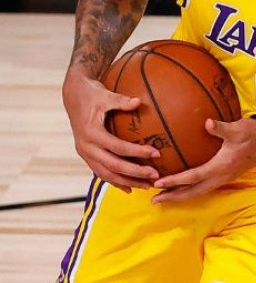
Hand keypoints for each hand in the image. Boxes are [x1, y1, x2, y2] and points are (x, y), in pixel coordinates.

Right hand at [62, 68, 159, 190]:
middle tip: (155, 176)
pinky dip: (115, 181)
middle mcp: (86, 146)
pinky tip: (129, 188)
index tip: (156, 154)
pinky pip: (101, 172)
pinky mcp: (86, 155)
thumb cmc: (92, 94)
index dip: (137, 152)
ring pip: (106, 173)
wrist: (73, 96)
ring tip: (146, 186)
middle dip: (135, 173)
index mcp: (91, 133)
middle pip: (112, 165)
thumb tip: (139, 101)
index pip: (117, 147)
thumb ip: (121, 101)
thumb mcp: (105, 95)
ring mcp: (85, 153)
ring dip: (127, 181)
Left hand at [151, 115, 255, 202]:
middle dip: (174, 197)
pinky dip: (192, 189)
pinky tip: (186, 185)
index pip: (193, 177)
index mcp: (221, 167)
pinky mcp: (228, 174)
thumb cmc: (255, 134)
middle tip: (154, 200)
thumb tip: (207, 122)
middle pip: (193, 192)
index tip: (157, 183)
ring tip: (165, 197)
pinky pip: (206, 186)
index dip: (174, 181)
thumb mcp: (238, 129)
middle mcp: (222, 176)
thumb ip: (221, 128)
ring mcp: (225, 177)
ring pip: (199, 191)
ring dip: (182, 195)